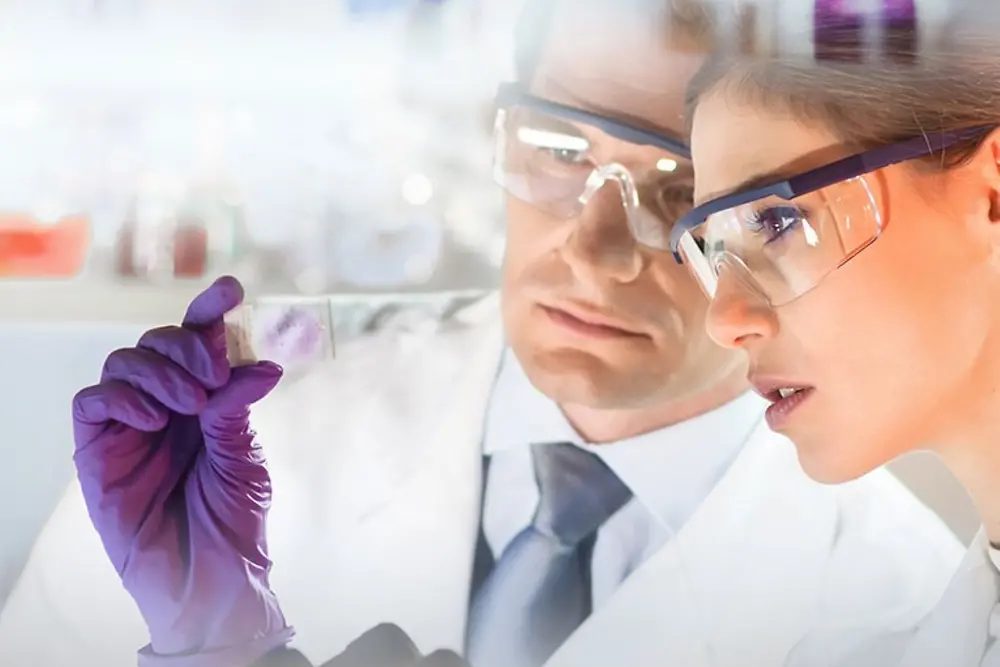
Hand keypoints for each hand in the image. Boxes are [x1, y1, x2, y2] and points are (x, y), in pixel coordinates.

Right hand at [72, 276, 292, 665]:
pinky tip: (155, 420)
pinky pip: (92, 401)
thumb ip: (237, 407)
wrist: (208, 577)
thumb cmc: (231, 519)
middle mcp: (165, 404)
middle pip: (159, 342)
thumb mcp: (243, 455)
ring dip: (160, 372)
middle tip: (215, 377)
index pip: (201, 343)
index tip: (232, 288)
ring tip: (192, 406)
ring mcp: (129, 425)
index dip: (209, 311)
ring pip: (124, 361)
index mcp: (205, 399)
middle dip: (188, 346)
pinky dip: (123, 397)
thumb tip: (259, 363)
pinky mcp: (96, 450)